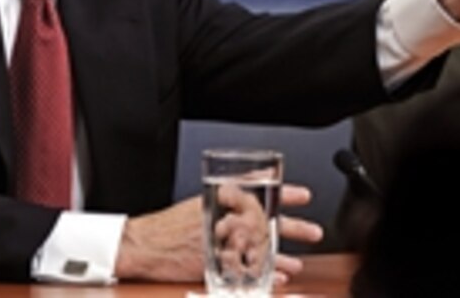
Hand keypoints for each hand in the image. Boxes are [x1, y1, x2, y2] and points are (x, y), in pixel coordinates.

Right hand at [115, 184, 319, 283]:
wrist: (145, 245)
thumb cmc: (171, 225)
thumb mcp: (202, 200)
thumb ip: (230, 191)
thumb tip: (256, 181)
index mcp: (221, 203)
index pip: (260, 193)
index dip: (285, 194)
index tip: (305, 195)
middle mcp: (223, 223)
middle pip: (265, 223)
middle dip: (293, 227)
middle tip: (314, 231)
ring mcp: (220, 246)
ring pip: (259, 251)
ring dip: (282, 257)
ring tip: (298, 263)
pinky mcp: (216, 266)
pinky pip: (246, 272)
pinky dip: (264, 276)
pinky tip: (277, 278)